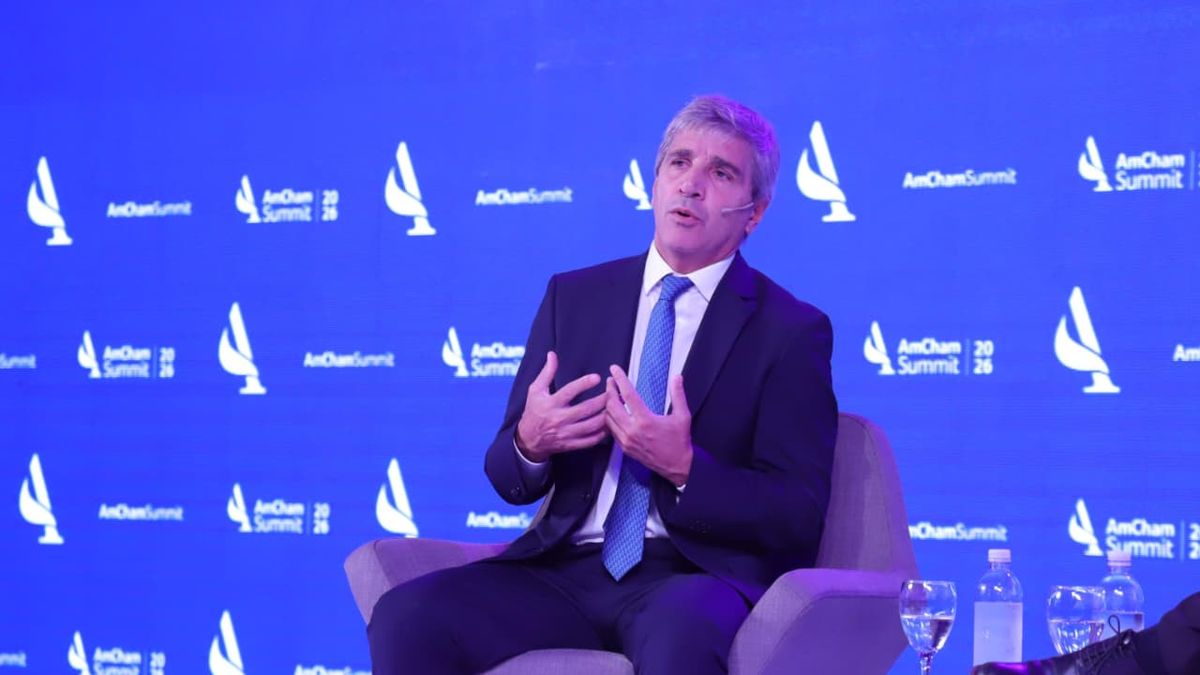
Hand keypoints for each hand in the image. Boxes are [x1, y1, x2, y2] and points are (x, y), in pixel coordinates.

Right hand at [515, 351, 608, 461]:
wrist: (528, 439)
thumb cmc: (533, 411)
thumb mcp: (536, 390)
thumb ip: (547, 372)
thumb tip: (552, 354)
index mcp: (550, 403)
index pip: (569, 392)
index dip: (584, 384)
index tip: (597, 377)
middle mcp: (558, 419)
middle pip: (585, 409)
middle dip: (602, 400)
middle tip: (613, 391)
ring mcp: (565, 433)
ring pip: (591, 425)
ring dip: (606, 416)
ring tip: (615, 406)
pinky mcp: (570, 444)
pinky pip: (590, 440)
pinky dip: (602, 433)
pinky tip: (609, 424)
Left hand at [604, 365, 692, 486]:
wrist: (677, 467)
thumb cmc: (680, 441)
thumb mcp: (683, 416)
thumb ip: (678, 395)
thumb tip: (677, 377)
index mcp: (646, 420)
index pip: (628, 395)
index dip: (620, 380)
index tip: (615, 369)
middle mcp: (632, 430)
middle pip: (612, 405)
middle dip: (609, 390)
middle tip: (610, 381)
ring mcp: (626, 440)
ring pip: (608, 418)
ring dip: (607, 404)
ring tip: (611, 394)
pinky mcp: (624, 448)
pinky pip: (611, 430)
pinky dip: (610, 419)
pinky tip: (613, 412)